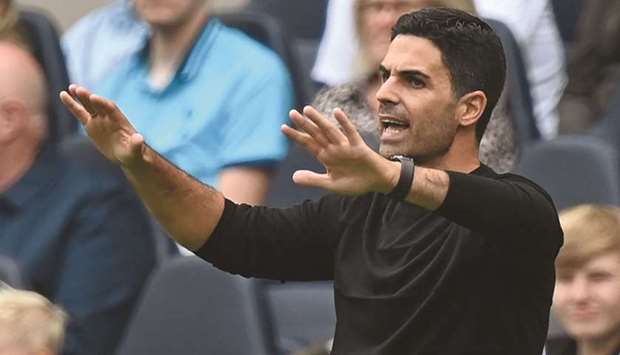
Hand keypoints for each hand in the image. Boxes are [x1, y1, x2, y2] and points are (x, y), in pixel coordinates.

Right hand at [59, 85, 144, 166]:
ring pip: (88, 106)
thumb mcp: (135, 151)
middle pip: (98, 105)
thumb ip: (136, 144)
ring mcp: (99, 119)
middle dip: (88, 97)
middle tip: (78, 89)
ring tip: (71, 87)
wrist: (128, 154)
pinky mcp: (91, 125)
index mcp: (119, 121)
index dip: (103, 103)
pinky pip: (80, 113)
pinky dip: (72, 104)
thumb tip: (139, 138)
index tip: (94, 97)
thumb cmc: (133, 153)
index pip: (110, 109)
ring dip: (80, 97)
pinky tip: (63, 95)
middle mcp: (108, 117)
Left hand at [281, 106, 398, 195]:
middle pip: (316, 134)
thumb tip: (293, 177)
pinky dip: (344, 123)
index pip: (308, 143)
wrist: (377, 183)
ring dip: (319, 120)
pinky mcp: (359, 147)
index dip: (296, 135)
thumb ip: (313, 180)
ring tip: (307, 110)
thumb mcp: (331, 184)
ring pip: (330, 131)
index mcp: (326, 156)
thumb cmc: (355, 182)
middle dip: (304, 124)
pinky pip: (351, 133)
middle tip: (291, 113)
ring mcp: (346, 146)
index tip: (283, 127)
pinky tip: (337, 112)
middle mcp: (333, 148)